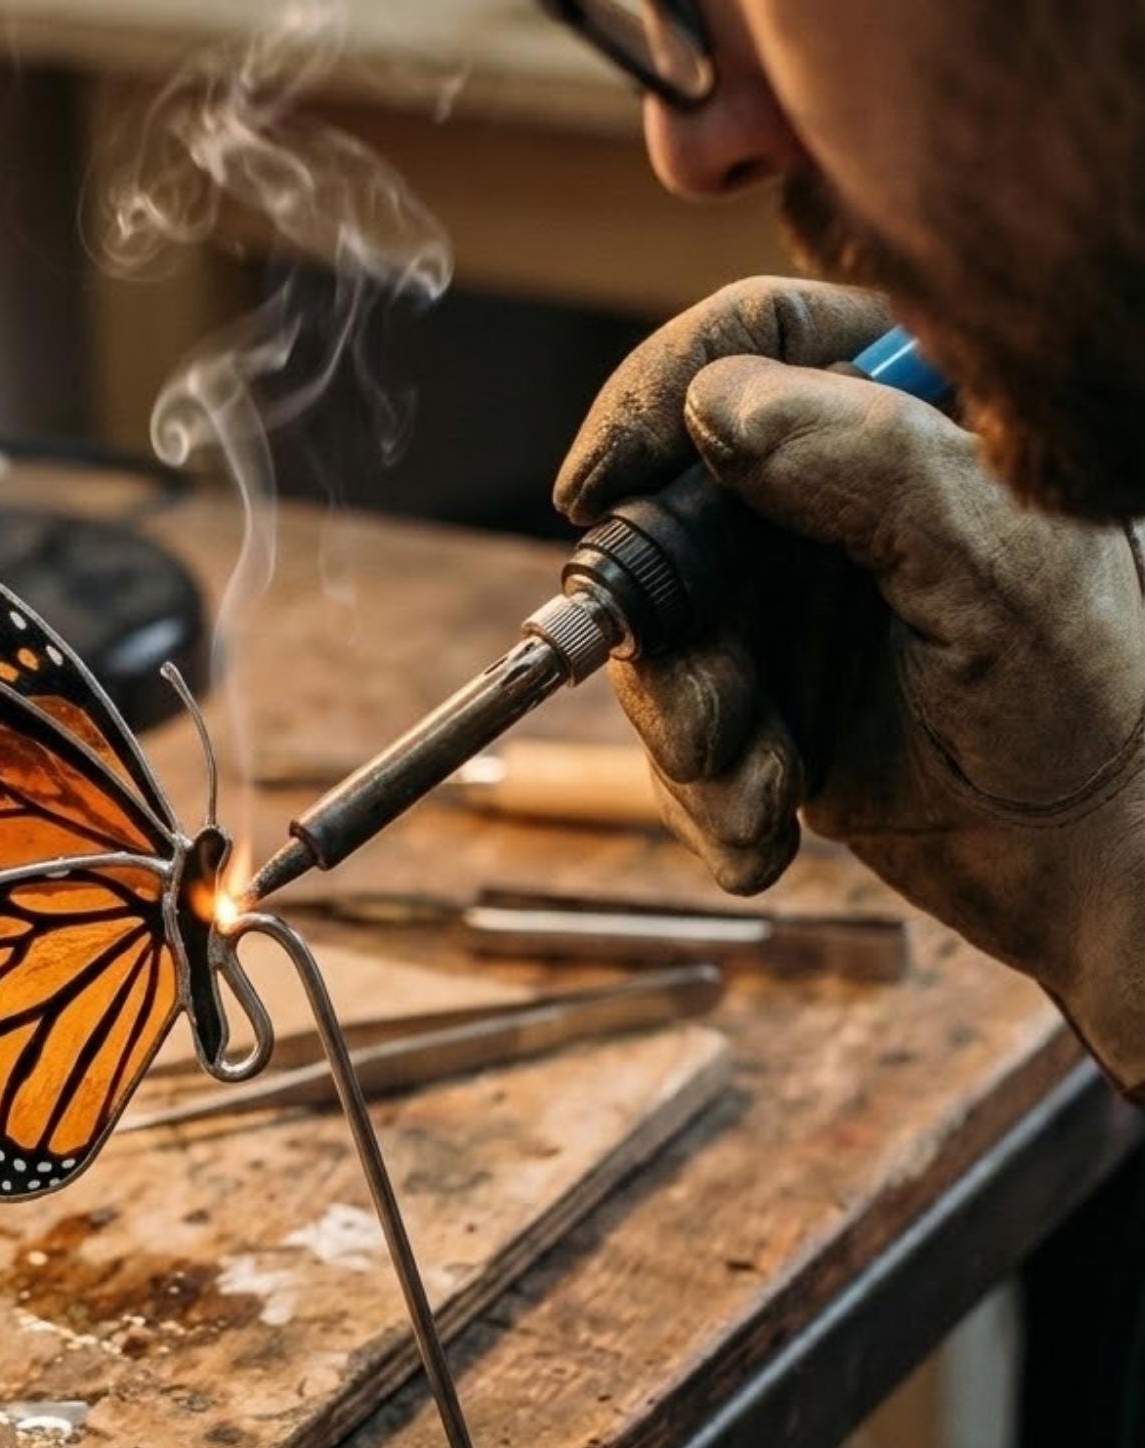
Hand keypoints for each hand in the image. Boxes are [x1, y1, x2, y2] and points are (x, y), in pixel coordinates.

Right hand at [561, 277, 1144, 1090]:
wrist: (1085, 859)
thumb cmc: (1092, 695)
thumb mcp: (1005, 570)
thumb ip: (880, 469)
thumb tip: (720, 404)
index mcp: (905, 413)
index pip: (757, 340)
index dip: (656, 393)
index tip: (602, 480)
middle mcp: (826, 498)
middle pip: (666, 510)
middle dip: (666, 628)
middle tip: (709, 712)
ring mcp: (782, 603)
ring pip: (656, 640)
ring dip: (691, 733)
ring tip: (764, 791)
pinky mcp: (756, 702)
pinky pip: (670, 739)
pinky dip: (704, 800)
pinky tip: (767, 833)